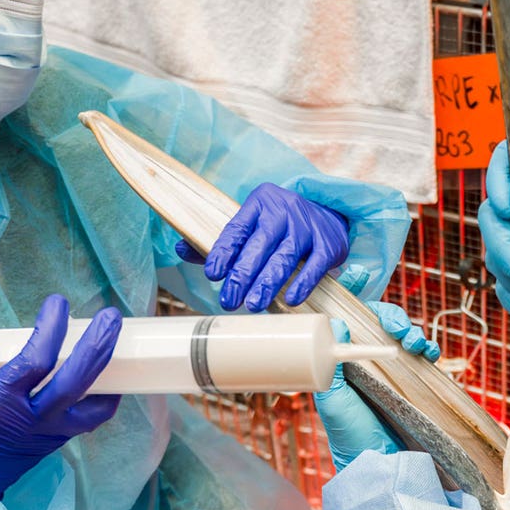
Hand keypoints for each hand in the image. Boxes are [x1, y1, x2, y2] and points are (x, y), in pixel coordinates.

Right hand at [0, 295, 122, 494]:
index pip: (37, 360)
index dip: (53, 328)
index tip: (58, 304)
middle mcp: (27, 422)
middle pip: (76, 382)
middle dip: (98, 346)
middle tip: (111, 317)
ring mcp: (44, 437)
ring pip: (91, 409)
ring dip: (108, 375)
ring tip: (118, 348)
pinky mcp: (51, 445)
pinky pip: (86, 423)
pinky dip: (101, 401)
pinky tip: (106, 381)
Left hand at [175, 182, 348, 311]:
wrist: (327, 210)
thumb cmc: (279, 224)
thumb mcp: (251, 223)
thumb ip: (219, 240)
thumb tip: (181, 248)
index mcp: (259, 204)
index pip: (237, 228)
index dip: (223, 251)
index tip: (213, 273)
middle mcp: (283, 212)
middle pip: (259, 246)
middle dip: (242, 275)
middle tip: (229, 300)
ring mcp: (307, 228)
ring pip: (284, 259)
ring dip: (268, 284)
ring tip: (253, 305)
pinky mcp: (328, 244)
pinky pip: (313, 267)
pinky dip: (302, 284)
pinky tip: (290, 301)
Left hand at [316, 303, 437, 470]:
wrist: (381, 464)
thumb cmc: (351, 436)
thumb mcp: (334, 401)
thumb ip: (331, 368)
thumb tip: (338, 325)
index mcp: (347, 364)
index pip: (357, 324)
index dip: (367, 310)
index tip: (373, 305)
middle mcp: (369, 365)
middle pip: (384, 326)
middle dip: (395, 320)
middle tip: (400, 331)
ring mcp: (393, 374)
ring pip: (405, 338)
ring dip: (414, 332)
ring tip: (416, 344)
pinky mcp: (413, 385)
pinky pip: (423, 358)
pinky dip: (429, 349)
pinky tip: (430, 353)